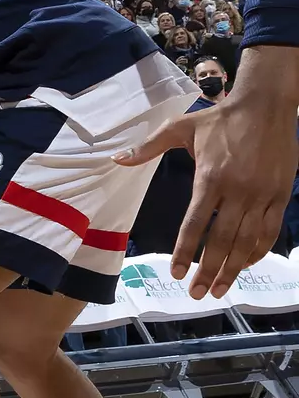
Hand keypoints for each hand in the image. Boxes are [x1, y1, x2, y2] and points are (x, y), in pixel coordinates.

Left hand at [115, 46, 298, 297]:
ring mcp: (262, 194)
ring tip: (221, 289)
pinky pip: (270, 229)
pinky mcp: (280, 194)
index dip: (186, 251)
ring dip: (234, 268)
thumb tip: (116, 159)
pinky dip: (258, 250)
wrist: (266, 103)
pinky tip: (246, 264)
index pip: (195, 223)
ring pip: (248, 240)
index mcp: (211, 177)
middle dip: (209, 271)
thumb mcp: (179, 127)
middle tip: (198, 294)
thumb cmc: (219, 118)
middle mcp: (238, 190)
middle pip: (223, 240)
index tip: (177, 273)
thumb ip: (147, 147)